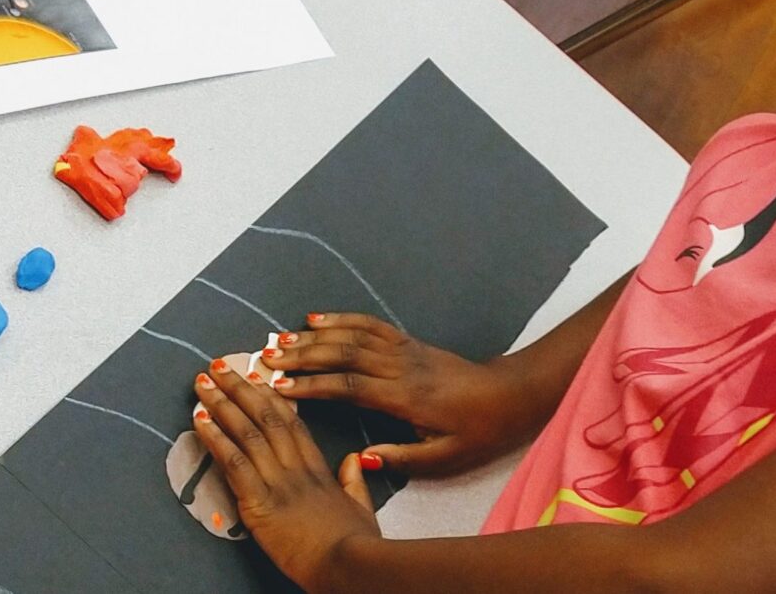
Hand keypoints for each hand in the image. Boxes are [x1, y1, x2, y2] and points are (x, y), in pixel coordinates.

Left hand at [193, 359, 380, 591]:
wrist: (348, 565)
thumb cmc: (356, 545)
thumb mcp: (363, 508)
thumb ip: (354, 481)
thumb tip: (352, 459)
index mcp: (319, 471)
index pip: (292, 424)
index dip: (271, 398)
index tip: (257, 377)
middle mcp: (296, 469)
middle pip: (266, 418)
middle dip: (240, 389)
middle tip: (220, 367)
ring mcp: (278, 483)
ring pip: (247, 433)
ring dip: (221, 405)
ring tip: (202, 384)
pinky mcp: (259, 503)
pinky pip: (233, 462)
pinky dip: (215, 439)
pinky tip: (200, 421)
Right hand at [260, 312, 548, 475]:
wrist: (509, 396)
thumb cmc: (478, 431)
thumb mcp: (445, 458)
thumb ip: (402, 458)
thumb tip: (362, 458)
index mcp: (406, 397)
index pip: (350, 386)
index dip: (313, 386)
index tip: (279, 388)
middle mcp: (401, 367)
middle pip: (344, 354)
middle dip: (302, 356)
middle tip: (266, 360)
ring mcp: (405, 349)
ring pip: (353, 335)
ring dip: (315, 336)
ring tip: (280, 339)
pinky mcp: (409, 342)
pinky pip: (371, 325)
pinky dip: (342, 319)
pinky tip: (316, 318)